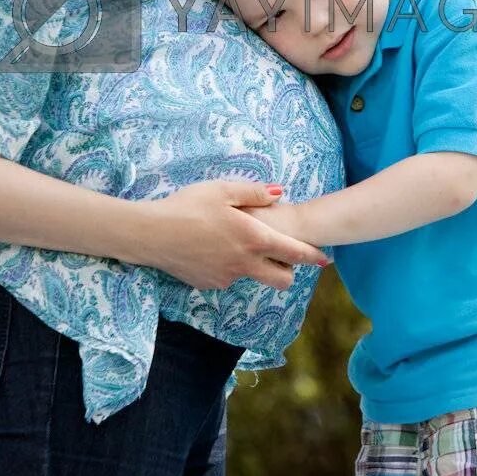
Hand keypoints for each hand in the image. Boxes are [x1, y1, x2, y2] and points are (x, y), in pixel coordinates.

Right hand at [131, 180, 329, 290]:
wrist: (152, 234)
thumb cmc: (188, 206)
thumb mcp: (222, 190)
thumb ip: (255, 193)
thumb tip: (280, 194)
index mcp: (253, 239)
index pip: (294, 253)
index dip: (313, 256)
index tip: (325, 258)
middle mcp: (245, 264)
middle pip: (282, 281)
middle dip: (289, 272)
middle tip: (283, 258)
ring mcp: (227, 278)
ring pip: (252, 277)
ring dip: (253, 266)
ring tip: (234, 243)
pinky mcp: (209, 285)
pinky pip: (228, 277)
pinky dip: (228, 266)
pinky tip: (210, 249)